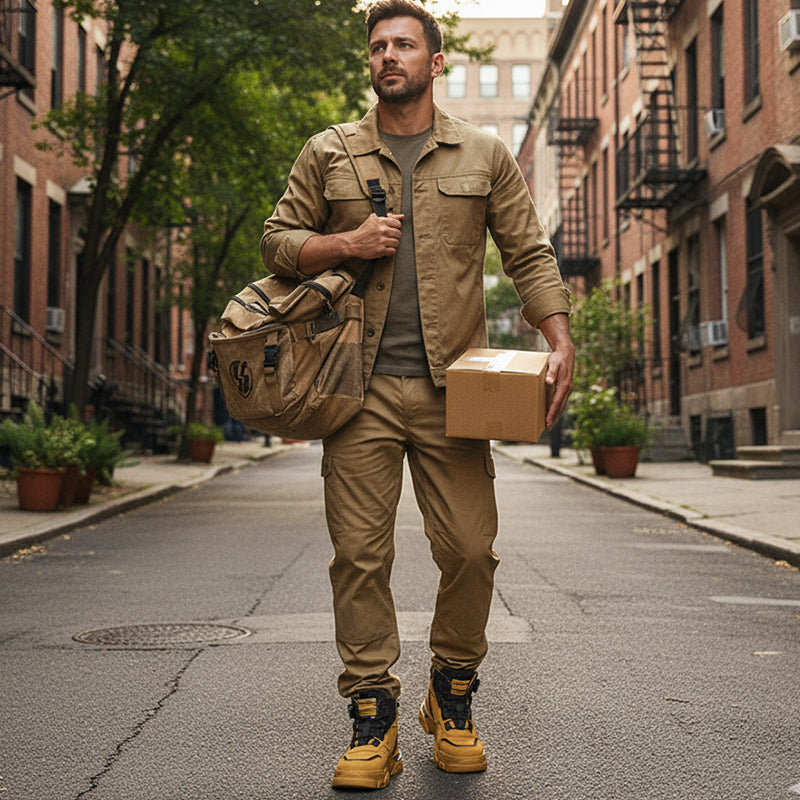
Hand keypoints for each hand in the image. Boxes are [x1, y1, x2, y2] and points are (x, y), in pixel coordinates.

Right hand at [344, 212, 403, 260]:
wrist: (353, 243)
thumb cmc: (364, 231)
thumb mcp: (374, 219)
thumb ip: (388, 216)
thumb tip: (402, 216)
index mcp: (381, 221)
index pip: (398, 224)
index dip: (395, 227)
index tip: (391, 229)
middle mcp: (382, 230)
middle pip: (398, 234)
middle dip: (394, 235)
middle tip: (388, 237)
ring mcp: (382, 241)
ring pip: (396, 243)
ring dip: (392, 243)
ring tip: (385, 243)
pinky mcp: (381, 250)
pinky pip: (392, 251)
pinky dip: (389, 251)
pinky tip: (384, 248)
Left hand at [539, 313, 574, 429]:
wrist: (566, 352)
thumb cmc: (557, 358)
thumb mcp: (553, 363)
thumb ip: (551, 373)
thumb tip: (549, 381)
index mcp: (564, 385)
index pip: (556, 403)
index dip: (552, 413)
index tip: (547, 421)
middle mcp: (567, 389)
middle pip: (560, 406)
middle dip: (554, 417)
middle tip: (547, 427)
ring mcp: (568, 388)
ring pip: (561, 404)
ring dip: (556, 414)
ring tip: (549, 423)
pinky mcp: (566, 387)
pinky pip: (561, 400)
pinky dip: (557, 407)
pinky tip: (552, 411)